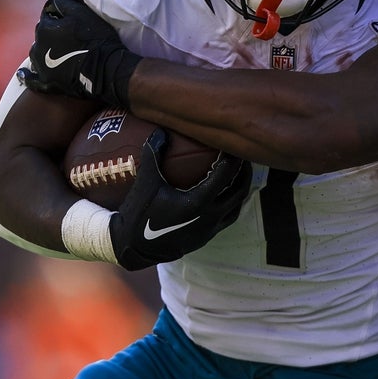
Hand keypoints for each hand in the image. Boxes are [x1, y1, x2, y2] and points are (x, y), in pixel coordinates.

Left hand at [19, 0, 141, 108]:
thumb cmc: (95, 39)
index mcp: (45, 28)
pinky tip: (25, 74)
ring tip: (59, 52)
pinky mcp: (46, 82)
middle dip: (51, 32)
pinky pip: (31, 79)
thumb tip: (54, 2)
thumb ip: (64, 3)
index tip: (71, 19)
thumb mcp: (82, 13)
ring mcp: (40, 66)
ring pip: (36, 53)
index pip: (47, 15)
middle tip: (69, 36)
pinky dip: (28, 76)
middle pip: (41, 34)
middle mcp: (37, 46)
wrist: (104, 69)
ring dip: (44, 50)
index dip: (59, 16)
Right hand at [110, 128, 252, 269]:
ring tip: (237, 173)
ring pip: (236, 207)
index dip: (232, 157)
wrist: (133, 248)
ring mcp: (210, 230)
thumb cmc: (139, 213)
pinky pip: (227, 218)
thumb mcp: (145, 181)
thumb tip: (162, 131)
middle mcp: (210, 217)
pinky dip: (230, 203)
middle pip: (240, 190)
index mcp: (199, 202)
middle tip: (241, 156)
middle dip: (244, 171)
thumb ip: (153, 153)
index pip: (226, 174)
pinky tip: (222, 193)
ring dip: (239, 189)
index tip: (231, 144)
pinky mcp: (206, 238)